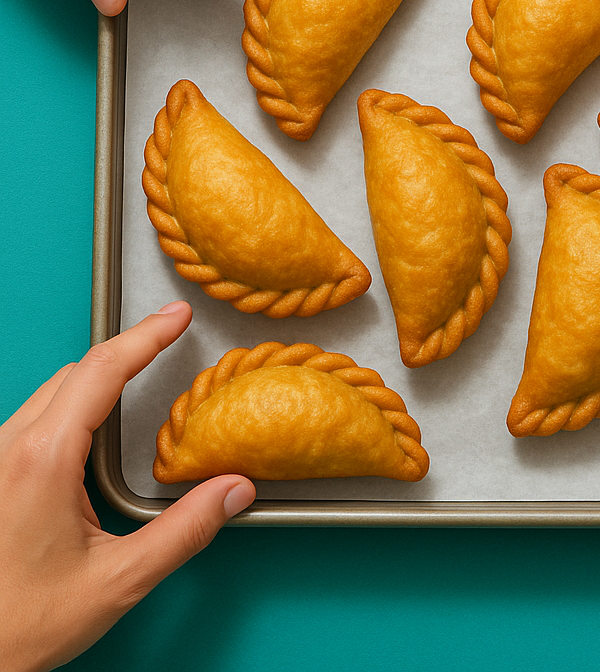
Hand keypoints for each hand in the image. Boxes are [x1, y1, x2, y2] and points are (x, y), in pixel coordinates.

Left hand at [0, 301, 254, 671]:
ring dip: (97, 375)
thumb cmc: (21, 626)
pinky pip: (33, 417)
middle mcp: (9, 449)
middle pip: (76, 371)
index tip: (177, 316)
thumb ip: (185, 530)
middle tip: (169, 335)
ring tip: (140, 372)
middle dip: (127, 348)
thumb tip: (236, 489)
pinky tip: (94, 426)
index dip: (146, 335)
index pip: (102, 371)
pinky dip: (73, 402)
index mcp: (43, 460)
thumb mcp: (118, 581)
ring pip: (50, 391)